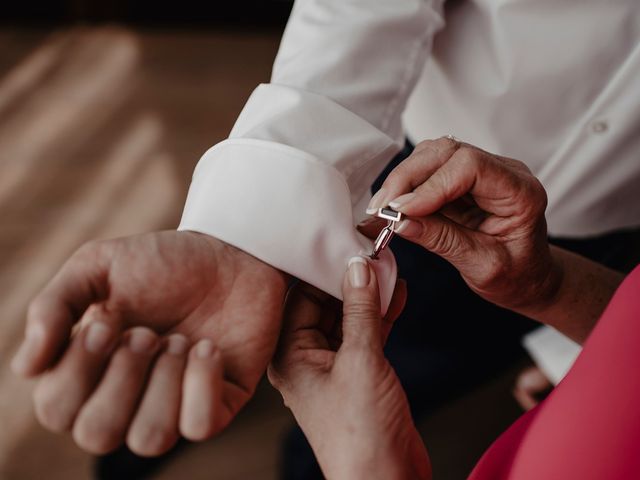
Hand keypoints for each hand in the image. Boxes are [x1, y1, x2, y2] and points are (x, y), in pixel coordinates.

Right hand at [11, 231, 287, 455]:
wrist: (230, 253)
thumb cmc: (161, 263)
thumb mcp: (99, 266)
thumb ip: (55, 306)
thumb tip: (27, 367)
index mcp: (88, 373)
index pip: (56, 410)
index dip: (78, 371)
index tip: (106, 322)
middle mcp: (127, 399)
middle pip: (97, 435)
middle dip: (122, 378)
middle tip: (147, 333)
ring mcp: (174, 405)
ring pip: (149, 440)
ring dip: (163, 383)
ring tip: (180, 340)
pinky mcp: (219, 404)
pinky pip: (200, 426)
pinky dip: (202, 384)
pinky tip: (208, 348)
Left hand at [268, 257, 430, 479]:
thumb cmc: (360, 434)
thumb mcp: (361, 360)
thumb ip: (360, 310)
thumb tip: (359, 267)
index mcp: (288, 355)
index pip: (300, 296)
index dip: (322, 268)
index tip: (344, 243)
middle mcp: (305, 358)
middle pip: (324, 304)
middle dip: (349, 279)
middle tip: (371, 250)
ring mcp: (332, 367)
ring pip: (348, 318)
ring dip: (369, 295)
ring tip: (389, 265)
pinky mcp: (358, 374)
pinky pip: (366, 334)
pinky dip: (381, 316)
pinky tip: (397, 294)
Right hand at [361, 137, 558, 315]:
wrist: (528, 279)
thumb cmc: (517, 277)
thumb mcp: (483, 267)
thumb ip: (443, 241)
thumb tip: (401, 221)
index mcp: (521, 193)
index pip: (470, 167)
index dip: (431, 185)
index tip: (402, 210)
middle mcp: (503, 173)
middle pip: (447, 152)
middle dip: (408, 177)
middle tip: (381, 208)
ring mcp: (483, 172)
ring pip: (433, 155)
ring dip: (403, 178)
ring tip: (383, 208)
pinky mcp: (462, 179)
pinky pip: (429, 169)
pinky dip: (406, 185)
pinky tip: (393, 205)